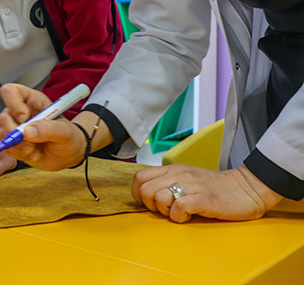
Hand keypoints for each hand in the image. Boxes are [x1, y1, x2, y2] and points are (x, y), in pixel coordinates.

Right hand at [0, 83, 88, 170]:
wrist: (69, 155)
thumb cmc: (69, 137)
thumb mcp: (65, 132)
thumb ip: (49, 129)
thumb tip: (27, 131)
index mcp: (32, 101)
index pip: (10, 91)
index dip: (13, 103)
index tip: (24, 118)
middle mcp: (20, 112)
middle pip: (4, 117)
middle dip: (15, 133)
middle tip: (30, 144)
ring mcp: (15, 128)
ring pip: (3, 134)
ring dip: (19, 146)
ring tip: (35, 151)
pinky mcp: (14, 143)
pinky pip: (7, 148)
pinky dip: (19, 154)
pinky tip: (33, 154)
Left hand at [132, 164, 283, 222]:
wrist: (247, 189)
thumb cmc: (216, 188)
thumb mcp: (187, 179)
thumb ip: (168, 183)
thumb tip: (147, 196)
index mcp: (173, 169)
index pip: (139, 177)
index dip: (137, 194)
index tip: (148, 204)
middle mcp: (180, 173)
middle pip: (145, 189)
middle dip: (150, 205)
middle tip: (166, 210)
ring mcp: (192, 185)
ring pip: (159, 197)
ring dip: (165, 211)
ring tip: (179, 212)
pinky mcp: (205, 199)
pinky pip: (179, 208)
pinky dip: (179, 217)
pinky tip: (189, 216)